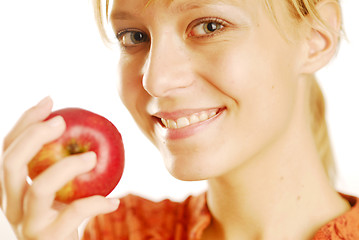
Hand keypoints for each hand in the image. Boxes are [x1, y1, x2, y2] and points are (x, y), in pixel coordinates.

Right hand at [0, 97, 119, 239]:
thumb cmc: (64, 218)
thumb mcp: (60, 190)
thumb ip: (62, 164)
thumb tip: (84, 129)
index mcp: (12, 188)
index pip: (7, 148)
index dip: (25, 122)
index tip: (50, 101)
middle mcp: (11, 205)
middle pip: (10, 164)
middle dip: (34, 136)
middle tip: (62, 121)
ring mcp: (27, 224)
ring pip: (39, 188)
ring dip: (67, 166)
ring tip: (92, 157)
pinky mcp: (49, 239)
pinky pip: (73, 214)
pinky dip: (96, 203)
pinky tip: (114, 201)